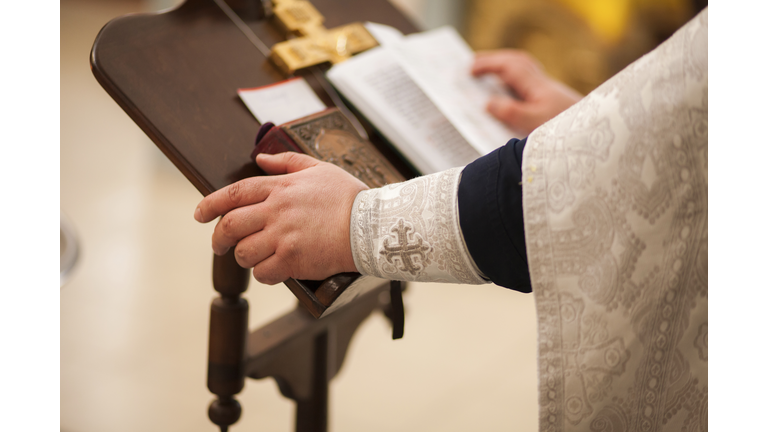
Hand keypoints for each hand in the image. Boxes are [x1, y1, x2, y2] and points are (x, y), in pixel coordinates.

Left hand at [194, 152, 368, 284]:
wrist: (371, 225)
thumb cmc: (348, 197)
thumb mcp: (319, 169)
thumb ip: (286, 162)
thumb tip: (260, 158)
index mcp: (280, 188)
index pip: (234, 194)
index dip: (210, 204)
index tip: (199, 214)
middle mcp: (276, 211)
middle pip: (230, 226)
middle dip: (218, 239)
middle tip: (219, 245)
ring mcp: (283, 237)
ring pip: (243, 253)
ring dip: (244, 258)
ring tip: (255, 258)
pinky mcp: (293, 260)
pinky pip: (263, 273)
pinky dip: (264, 274)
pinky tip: (274, 270)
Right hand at [472, 49, 582, 134]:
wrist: (595, 136)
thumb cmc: (567, 132)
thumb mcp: (534, 125)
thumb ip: (510, 112)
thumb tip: (488, 102)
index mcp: (538, 87)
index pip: (510, 66)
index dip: (488, 64)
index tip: (469, 69)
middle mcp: (544, 85)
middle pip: (516, 62)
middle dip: (493, 61)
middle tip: (472, 65)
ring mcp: (549, 92)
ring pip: (524, 71)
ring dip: (503, 69)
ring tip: (485, 75)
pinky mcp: (552, 102)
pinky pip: (528, 83)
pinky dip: (513, 82)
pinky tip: (506, 94)